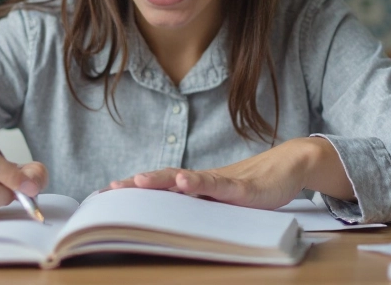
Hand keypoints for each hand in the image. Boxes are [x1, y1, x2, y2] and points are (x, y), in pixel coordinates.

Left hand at [106, 137, 352, 209]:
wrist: (287, 166)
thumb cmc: (251, 186)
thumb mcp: (221, 202)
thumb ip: (198, 208)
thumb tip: (168, 222)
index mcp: (196, 186)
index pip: (159, 187)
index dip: (133, 190)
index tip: (103, 195)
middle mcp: (204, 180)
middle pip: (165, 180)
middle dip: (137, 185)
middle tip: (111, 190)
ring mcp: (223, 181)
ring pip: (187, 180)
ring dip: (161, 180)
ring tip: (139, 181)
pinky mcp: (243, 188)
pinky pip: (220, 186)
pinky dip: (201, 184)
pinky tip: (186, 182)